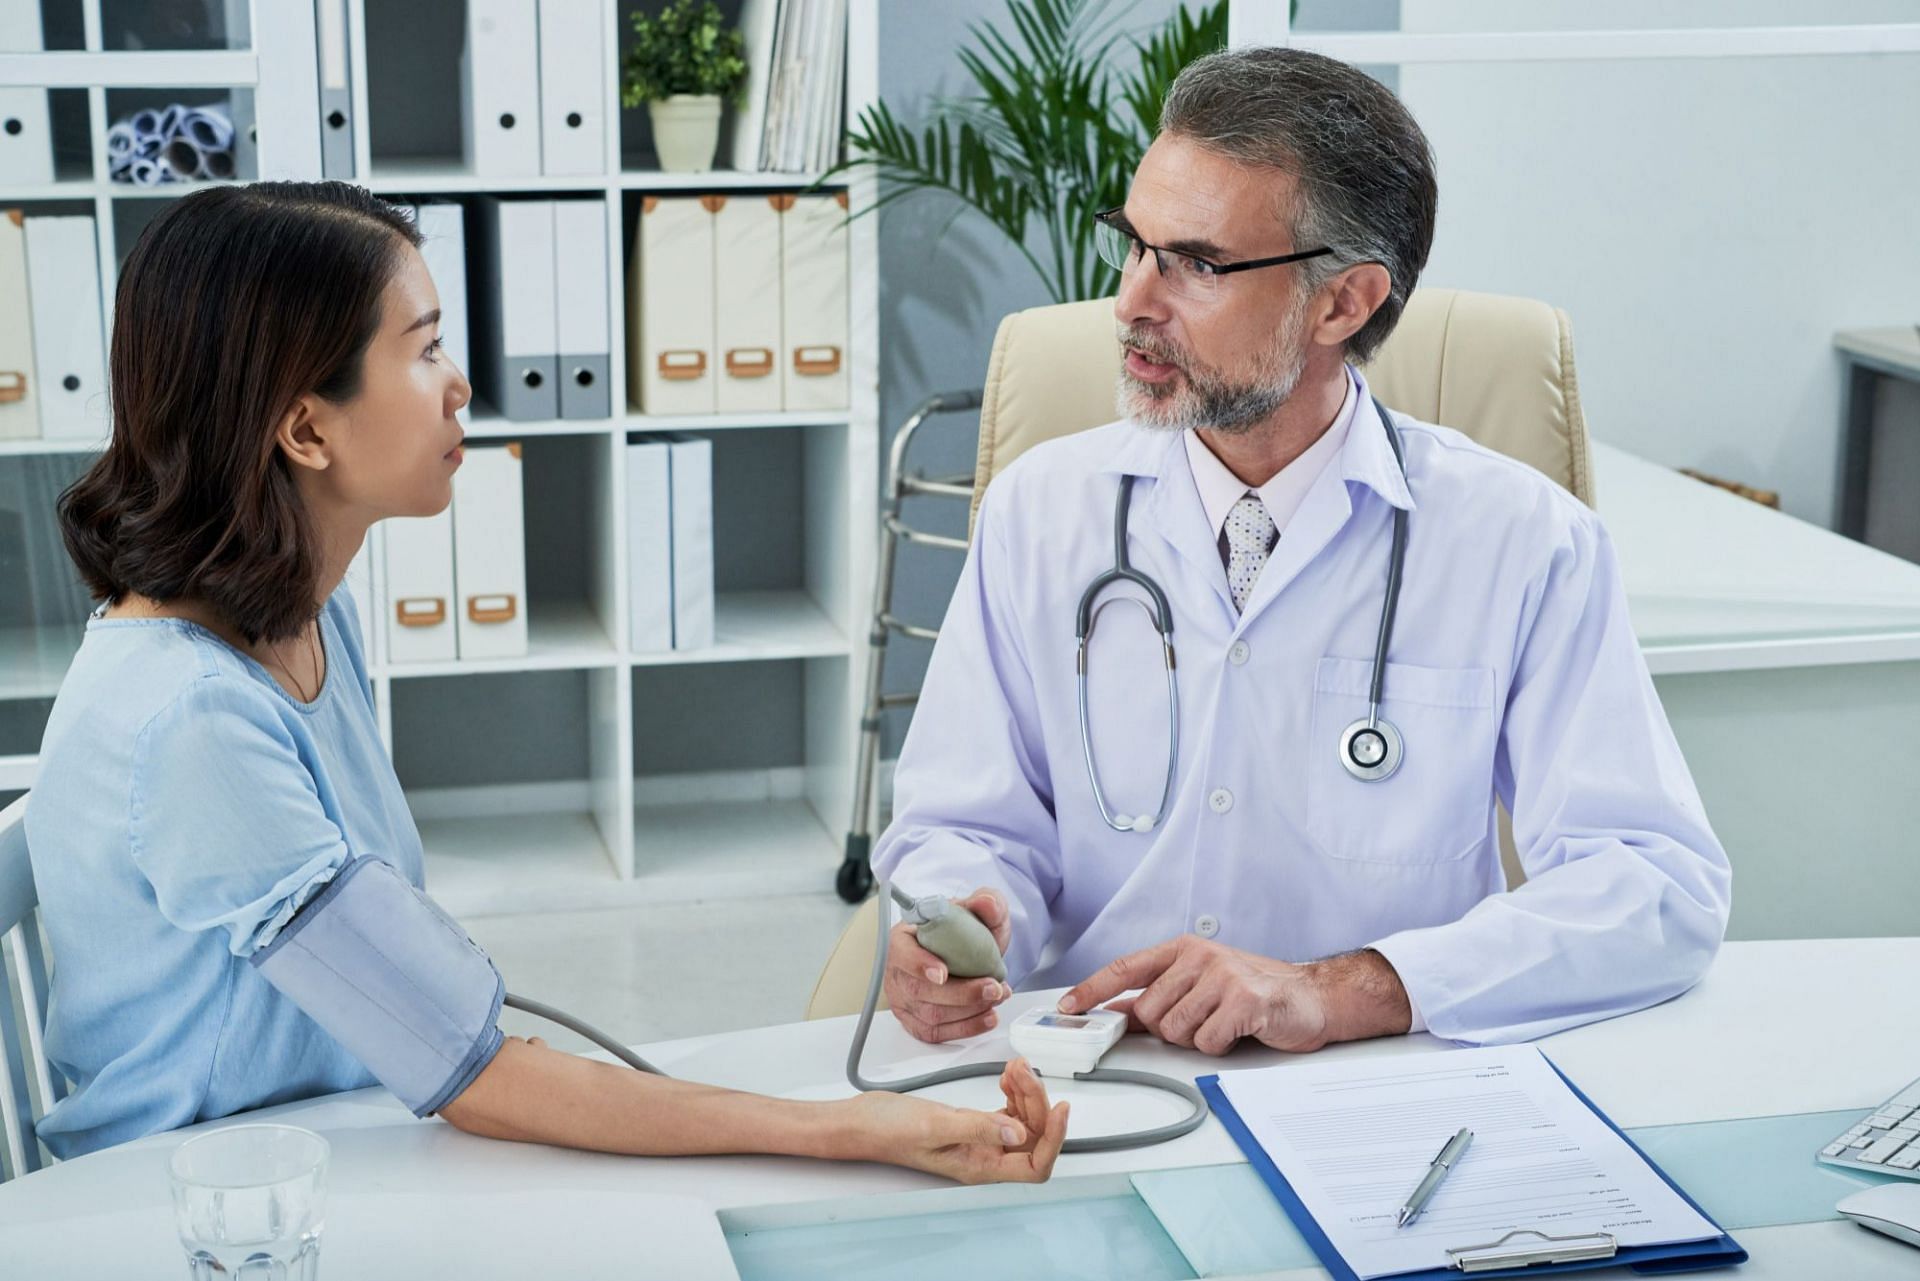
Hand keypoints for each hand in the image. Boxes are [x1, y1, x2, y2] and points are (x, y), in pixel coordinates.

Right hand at [846, 1058, 1068, 1183]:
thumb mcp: (936, 1125)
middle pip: (1033, 1136)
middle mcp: (986, 1158)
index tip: (1060, 1107)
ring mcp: (981, 1141)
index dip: (1054, 1140)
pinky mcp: (973, 1124)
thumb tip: (1019, 1133)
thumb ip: (978, 1128)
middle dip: (1036, 1101)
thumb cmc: (889, 1130)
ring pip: (1023, 1120)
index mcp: (981, 1168)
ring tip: (1014, 1066)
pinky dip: (1013, 1090)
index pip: (1035, 1166)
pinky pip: (1007, 1110)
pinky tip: (1006, 1074)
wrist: (862, 1121)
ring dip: (1026, 1092)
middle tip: (1021, 1069)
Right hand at [883, 887, 1012, 1042]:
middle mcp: (896, 972)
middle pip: (919, 991)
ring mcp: (904, 1000)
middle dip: (961, 994)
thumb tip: (985, 902)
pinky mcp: (916, 1021)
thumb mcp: (978, 910)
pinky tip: (988, 1016)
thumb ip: (986, 902)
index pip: (901, 953)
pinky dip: (966, 1027)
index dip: (919, 965)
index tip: (943, 973)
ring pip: (931, 1015)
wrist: (966, 952)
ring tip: (997, 996)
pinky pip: (937, 1033)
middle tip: (992, 987)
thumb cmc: (961, 931)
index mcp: (902, 939)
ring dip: (969, 1010)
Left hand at [1056, 937, 1349, 1055]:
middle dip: (1169, 1030)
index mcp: (1183, 950)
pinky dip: (1220, 1047)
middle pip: (1150, 1012)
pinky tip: (1239, 1031)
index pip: (1126, 968)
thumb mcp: (1200, 985)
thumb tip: (1113, 1013)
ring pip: (1176, 1030)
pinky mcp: (1244, 1001)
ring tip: (1223, 1024)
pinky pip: (1207, 1041)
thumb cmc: (1253, 990)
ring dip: (1197, 1039)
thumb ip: (1157, 997)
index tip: (1067, 1007)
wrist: (1311, 997)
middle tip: (1201, 1022)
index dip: (1092, 989)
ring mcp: (1222, 976)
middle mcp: (1200, 956)